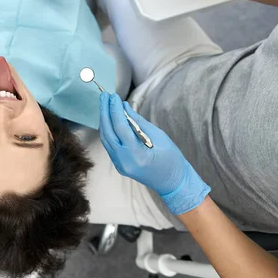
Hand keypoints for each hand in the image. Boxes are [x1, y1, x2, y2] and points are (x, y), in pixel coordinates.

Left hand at [99, 92, 210, 214]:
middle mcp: (123, 161)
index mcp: (136, 155)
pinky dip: (108, 130)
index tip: (114, 96)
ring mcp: (119, 165)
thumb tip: (124, 106)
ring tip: (106, 103)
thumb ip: (139, 122)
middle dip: (105, 112)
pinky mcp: (119, 164)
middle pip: (108, 132)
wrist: (173, 182)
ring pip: (106, 138)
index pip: (120, 128)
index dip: (115, 110)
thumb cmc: (171, 159)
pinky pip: (109, 144)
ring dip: (104, 120)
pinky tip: (110, 118)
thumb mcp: (159, 137)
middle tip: (104, 95)